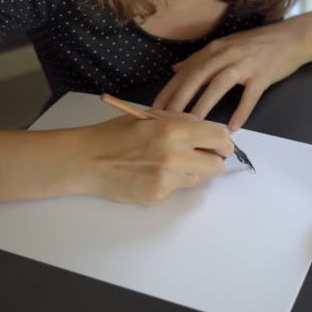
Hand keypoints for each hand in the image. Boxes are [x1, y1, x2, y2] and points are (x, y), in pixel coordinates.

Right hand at [79, 111, 233, 204]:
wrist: (88, 160)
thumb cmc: (117, 133)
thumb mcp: (151, 116)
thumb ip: (181, 121)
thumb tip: (206, 129)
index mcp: (175, 130)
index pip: (219, 138)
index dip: (223, 142)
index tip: (220, 144)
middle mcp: (176, 156)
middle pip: (217, 165)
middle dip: (213, 160)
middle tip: (202, 156)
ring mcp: (168, 179)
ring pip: (198, 178)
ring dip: (192, 171)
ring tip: (169, 162)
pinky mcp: (159, 195)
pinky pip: (178, 189)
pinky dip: (172, 181)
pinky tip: (152, 173)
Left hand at [152, 22, 305, 130]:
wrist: (290, 39)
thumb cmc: (256, 45)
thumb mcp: (225, 46)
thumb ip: (199, 58)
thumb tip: (175, 69)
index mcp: (214, 49)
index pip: (185, 71)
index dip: (169, 89)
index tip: (153, 108)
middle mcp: (226, 54)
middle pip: (197, 77)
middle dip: (179, 98)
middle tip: (165, 118)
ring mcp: (245, 65)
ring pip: (219, 85)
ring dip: (205, 104)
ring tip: (193, 123)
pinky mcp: (263, 76)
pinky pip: (249, 96)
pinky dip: (241, 112)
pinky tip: (233, 127)